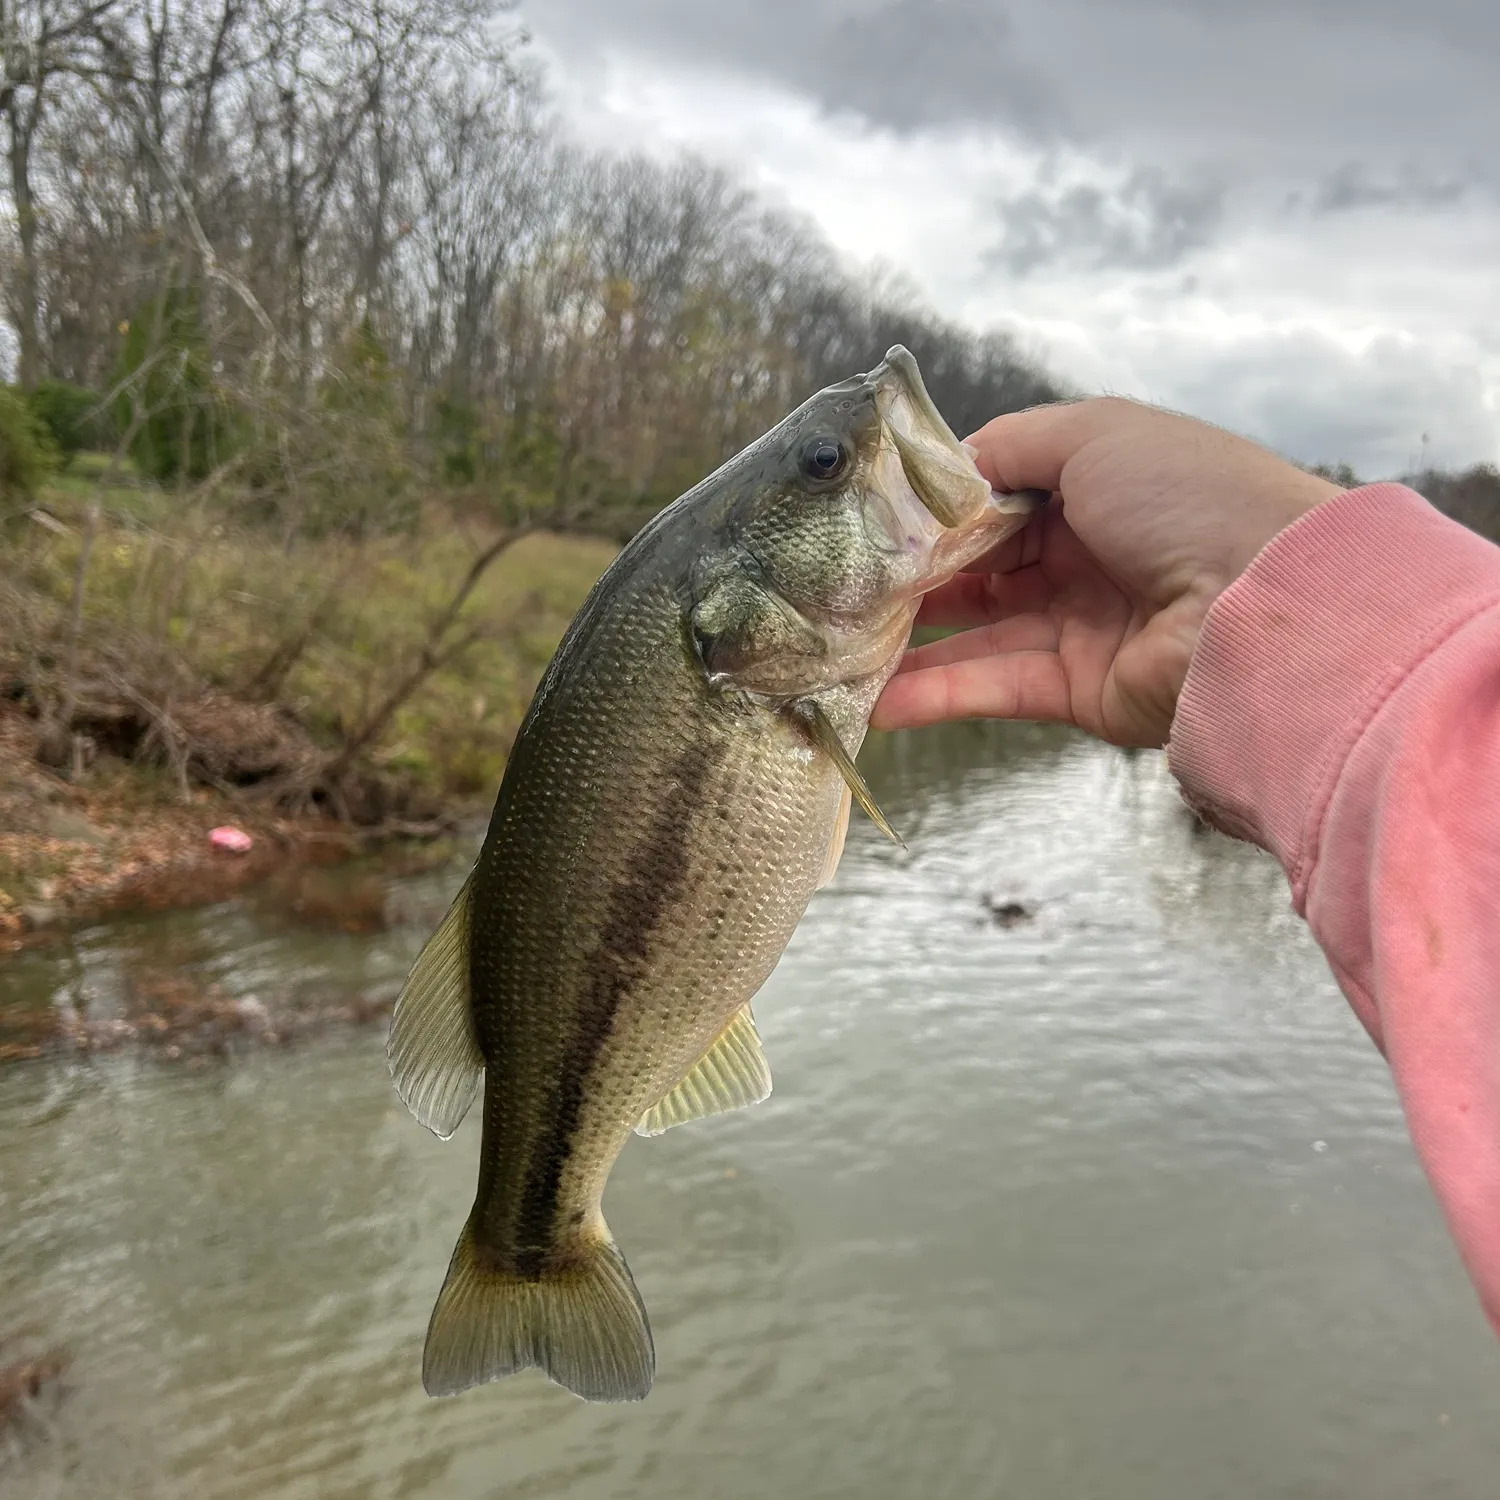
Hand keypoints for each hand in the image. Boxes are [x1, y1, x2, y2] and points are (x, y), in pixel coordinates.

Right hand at [873, 397, 1341, 746]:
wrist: (1263, 599)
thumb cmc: (1187, 496)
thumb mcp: (1094, 434)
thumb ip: (1008, 446)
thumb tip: (944, 469)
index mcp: (1093, 487)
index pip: (992, 498)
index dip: (931, 509)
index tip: (866, 520)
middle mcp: (1083, 555)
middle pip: (976, 566)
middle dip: (908, 576)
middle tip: (836, 586)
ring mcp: (1078, 624)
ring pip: (975, 632)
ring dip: (906, 643)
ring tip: (836, 650)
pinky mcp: (1076, 690)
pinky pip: (994, 686)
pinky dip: (935, 694)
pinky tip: (876, 702)